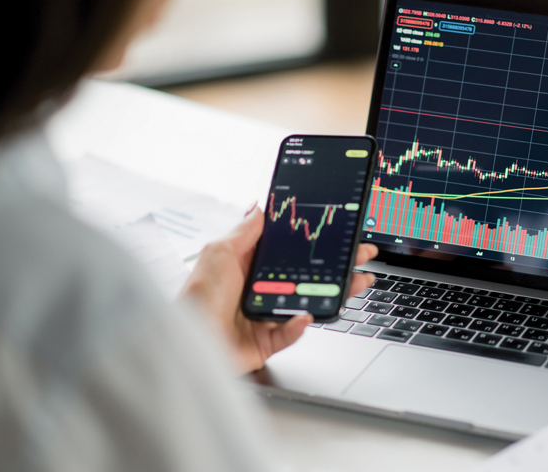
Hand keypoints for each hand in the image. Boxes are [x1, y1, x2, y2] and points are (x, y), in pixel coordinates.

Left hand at [181, 205, 377, 373]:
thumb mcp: (219, 251)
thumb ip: (245, 230)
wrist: (185, 339)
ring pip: (309, 301)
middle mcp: (263, 288)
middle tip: (362, 255)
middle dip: (339, 264)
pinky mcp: (267, 340)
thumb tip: (261, 206)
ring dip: (335, 293)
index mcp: (252, 264)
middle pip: (309, 273)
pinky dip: (299, 326)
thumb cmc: (195, 296)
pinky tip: (306, 316)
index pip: (293, 248)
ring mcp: (267, 313)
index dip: (317, 239)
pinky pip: (291, 332)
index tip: (340, 232)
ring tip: (356, 283)